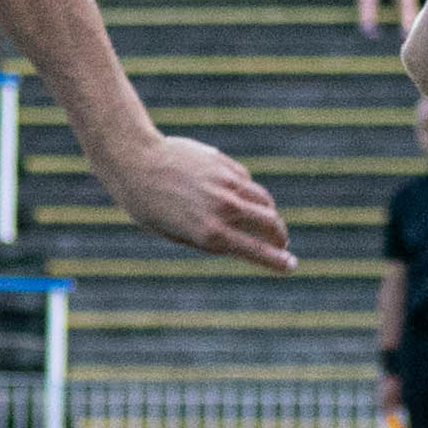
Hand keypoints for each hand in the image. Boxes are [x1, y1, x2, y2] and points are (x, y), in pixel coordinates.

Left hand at [101, 129, 292, 268]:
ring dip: (269, 214)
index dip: (278, 261)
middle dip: (280, 237)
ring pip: (265, 201)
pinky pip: (247, 183)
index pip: (257, 251)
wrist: (137, 162)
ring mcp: (227, 184)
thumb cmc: (149, 206)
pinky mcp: (226, 165)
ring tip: (265, 222)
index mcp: (211, 233)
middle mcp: (224, 208)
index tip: (291, 265)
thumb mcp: (177, 234)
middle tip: (280, 243)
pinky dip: (247, 193)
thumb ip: (211, 241)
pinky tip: (234, 196)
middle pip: (271, 224)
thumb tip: (243, 243)